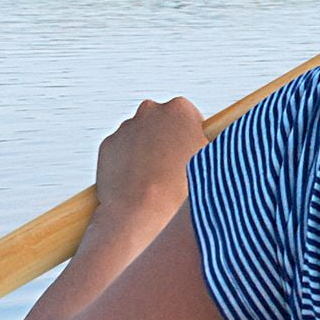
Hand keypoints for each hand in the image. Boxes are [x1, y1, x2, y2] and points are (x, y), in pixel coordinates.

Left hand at [92, 96, 206, 217]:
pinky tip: (138, 181)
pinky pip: (122, 150)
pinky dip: (128, 161)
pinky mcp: (109, 144)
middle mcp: (150, 110)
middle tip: (174, 166)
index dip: (192, 137)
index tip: (192, 151)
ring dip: (147, 151)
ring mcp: (126, 127)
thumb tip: (209, 141)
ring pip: (141, 136)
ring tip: (155, 178)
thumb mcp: (210, 160)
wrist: (142, 210)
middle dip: (166, 140)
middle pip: (162, 123)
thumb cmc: (179, 188)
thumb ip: (211, 143)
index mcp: (180, 109)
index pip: (189, 117)